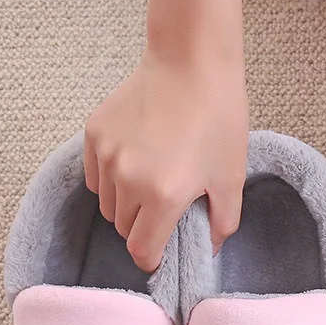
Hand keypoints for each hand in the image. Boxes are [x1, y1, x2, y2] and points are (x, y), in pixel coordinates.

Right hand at [84, 48, 247, 271]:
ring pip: (108, 204)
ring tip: (152, 184)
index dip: (151, 261)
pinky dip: (111, 181)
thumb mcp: (231, 177)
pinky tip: (136, 164)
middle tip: (165, 213)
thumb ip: (222, 222)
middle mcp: (128, 179)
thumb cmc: (219, 119)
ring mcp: (107, 155)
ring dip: (127, 206)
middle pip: (124, 228)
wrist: (192, 63)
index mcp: (163, 196)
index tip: (159, 258)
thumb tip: (210, 248)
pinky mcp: (94, 133)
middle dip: (143, 229)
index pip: (141, 250)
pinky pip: (96, 176)